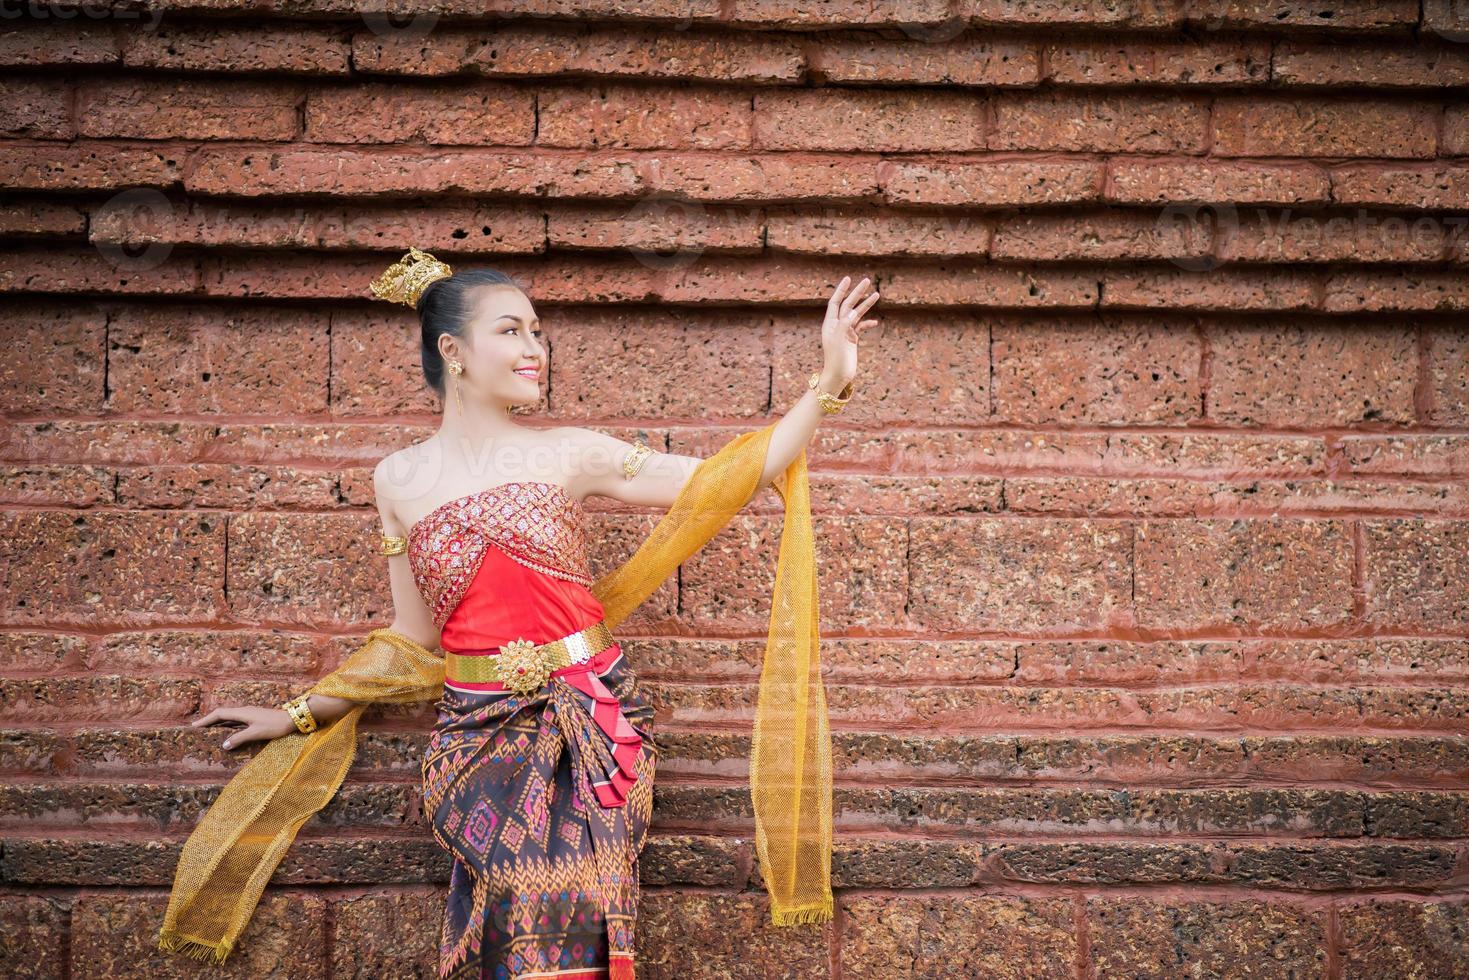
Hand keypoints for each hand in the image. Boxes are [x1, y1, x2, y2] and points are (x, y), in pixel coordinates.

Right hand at [191, 704, 297, 749]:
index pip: (219, 714)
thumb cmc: (275, 725)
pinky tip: (226, 732)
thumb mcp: (256, 733)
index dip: (206, 719)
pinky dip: (228, 726)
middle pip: (222, 714)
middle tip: (197, 729)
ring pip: (229, 718)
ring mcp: (249, 714)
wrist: (292, 719)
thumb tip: (223, 745)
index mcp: (242, 713)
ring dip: (218, 723)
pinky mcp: (254, 718)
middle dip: (209, 721)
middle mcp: (244, 711)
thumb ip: (239, 738)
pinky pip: (236, 721)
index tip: (194, 726)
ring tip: (207, 731)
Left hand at [821, 275, 877, 389]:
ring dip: (866, 305)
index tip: (848, 279)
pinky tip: (875, 322)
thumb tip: (852, 311)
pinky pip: (861, 327)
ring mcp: (845, 332)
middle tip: (867, 281)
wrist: (838, 377)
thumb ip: (845, 325)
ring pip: (857, 314)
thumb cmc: (836, 360)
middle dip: (857, 293)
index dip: (841, 290)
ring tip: (877, 294)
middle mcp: (837, 326)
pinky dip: (867, 323)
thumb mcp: (839, 341)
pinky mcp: (852, 340)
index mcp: (830, 324)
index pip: (835, 302)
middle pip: (848, 305)